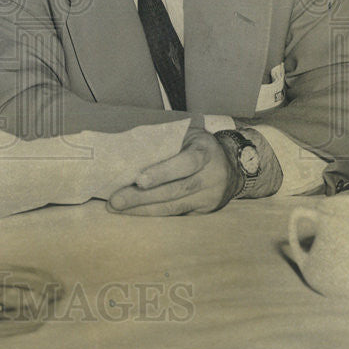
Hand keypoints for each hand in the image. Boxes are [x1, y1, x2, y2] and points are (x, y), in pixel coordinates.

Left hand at [106, 125, 237, 215]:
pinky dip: (154, 214)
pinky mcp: (205, 211)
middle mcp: (212, 176)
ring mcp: (210, 197)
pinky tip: (134, 213)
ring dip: (143, 209)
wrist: (233, 166)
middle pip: (175, 190)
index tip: (139, 180)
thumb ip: (165, 139)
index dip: (163, 172)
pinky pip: (177, 214)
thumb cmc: (197, 145)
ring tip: (118, 208)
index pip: (186, 163)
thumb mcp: (187, 134)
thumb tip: (127, 148)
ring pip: (174, 206)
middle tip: (115, 200)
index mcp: (205, 151)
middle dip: (142, 197)